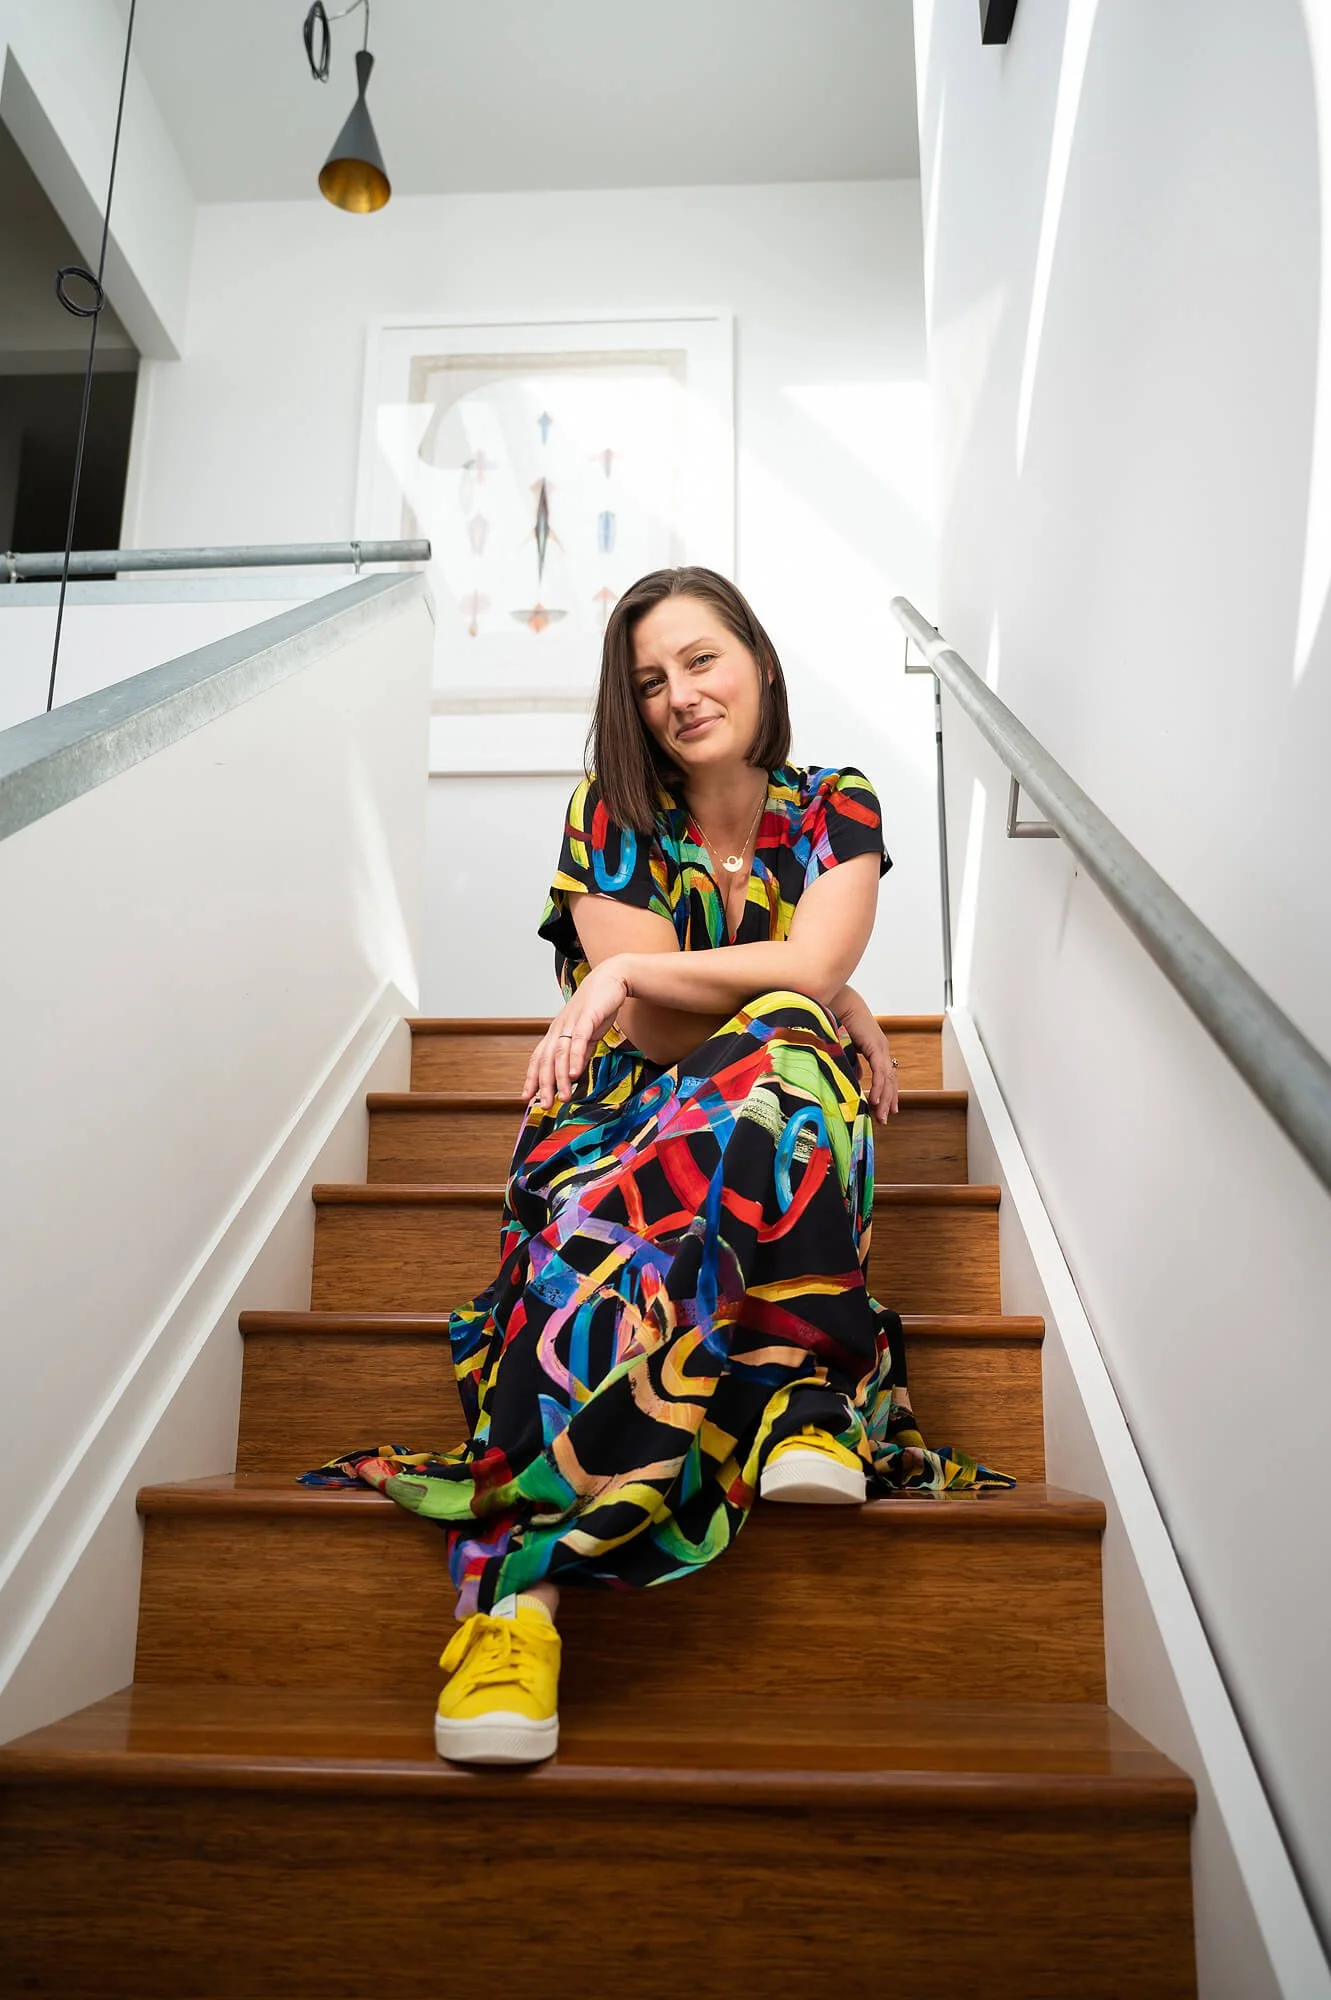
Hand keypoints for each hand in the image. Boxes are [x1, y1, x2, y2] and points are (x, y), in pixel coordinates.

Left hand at [523, 957, 630, 1108]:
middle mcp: (560, 1028)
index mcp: (557, 1032)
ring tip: (562, 1096)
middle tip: (544, 1105)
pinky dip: (576, 1058)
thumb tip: (573, 1073)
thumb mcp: (587, 1033)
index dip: (532, 1077)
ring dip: (560, 1077)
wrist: (612, 978)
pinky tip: (575, 1074)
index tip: (527, 1097)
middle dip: (544, 1084)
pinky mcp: (588, 1017)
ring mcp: (572, 1022)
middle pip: (547, 1059)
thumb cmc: (598, 1006)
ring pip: (561, 1053)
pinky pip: (580, 1040)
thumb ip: (580, 1052)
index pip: (539, 1058)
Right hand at [833, 985, 898, 1120]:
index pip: (886, 1075)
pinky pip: (880, 1072)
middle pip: (890, 1080)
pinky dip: (879, 1088)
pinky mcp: (876, 1047)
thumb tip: (859, 1078)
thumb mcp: (848, 1047)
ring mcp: (881, 1048)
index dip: (887, 1092)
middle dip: (888, 1101)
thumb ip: (854, 1063)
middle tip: (885, 1119)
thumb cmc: (840, 1020)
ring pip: (887, 1079)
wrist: (840, 1002)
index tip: (886, 1108)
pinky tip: (875, 1101)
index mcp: (876, 1048)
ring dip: (884, 1099)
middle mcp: (882, 1049)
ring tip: (881, 1116)